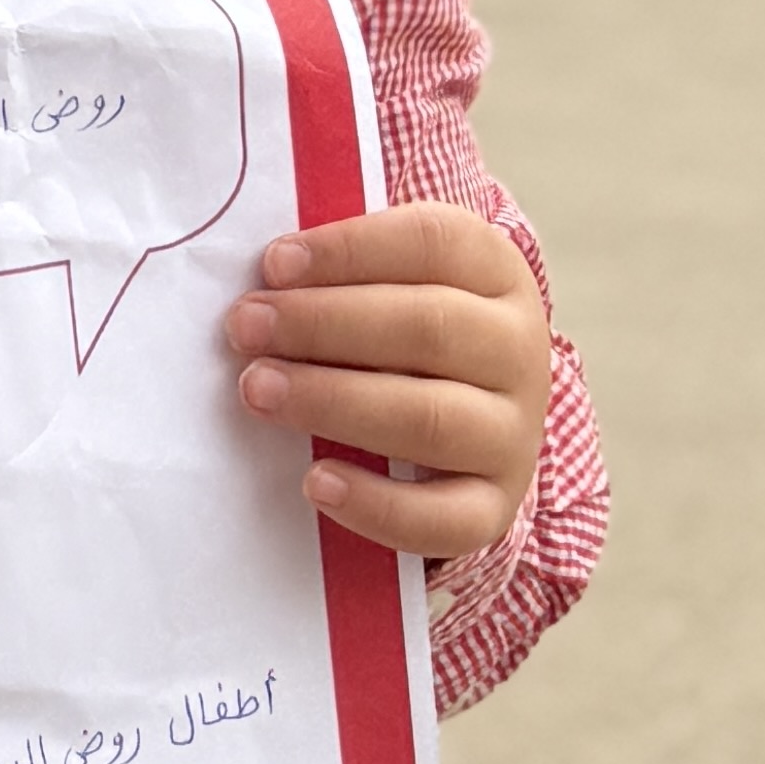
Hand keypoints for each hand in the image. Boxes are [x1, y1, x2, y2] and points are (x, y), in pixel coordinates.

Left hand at [223, 206, 549, 565]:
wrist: (473, 424)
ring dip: (334, 402)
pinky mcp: (495, 506)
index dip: (350, 249)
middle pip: (429, 328)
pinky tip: (315, 482)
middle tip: (245, 326)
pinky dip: (378, 506)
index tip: (274, 264)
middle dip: (323, 325)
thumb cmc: (405, 334)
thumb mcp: (393, 284)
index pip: (433, 244)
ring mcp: (513, 433)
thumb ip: (342, 276)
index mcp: (496, 273)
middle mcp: (519, 350)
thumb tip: (263, 285)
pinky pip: (446, 519)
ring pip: (432, 419)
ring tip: (257, 390)